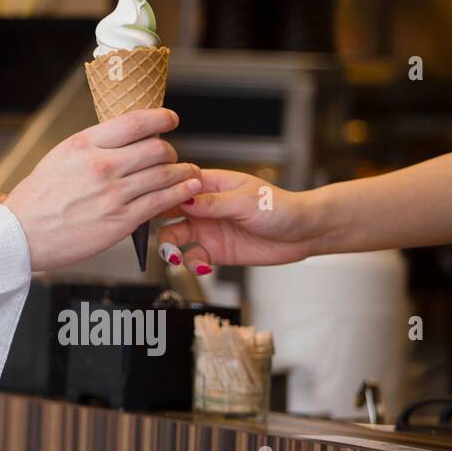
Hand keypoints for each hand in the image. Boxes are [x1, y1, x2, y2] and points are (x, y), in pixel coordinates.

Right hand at [3, 108, 200, 270]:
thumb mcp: (60, 158)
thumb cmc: (37, 199)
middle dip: (170, 150)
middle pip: (156, 148)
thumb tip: (124, 139)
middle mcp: (100, 166)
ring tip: (188, 172)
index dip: (161, 117)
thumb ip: (93, 147)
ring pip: (164, 174)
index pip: (134, 122)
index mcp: (83, 145)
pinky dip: (181, 193)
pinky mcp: (121, 220)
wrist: (22, 235)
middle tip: (171, 154)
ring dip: (183, 171)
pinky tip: (188, 190)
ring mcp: (113, 194)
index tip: (170, 119)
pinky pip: (161, 202)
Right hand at [156, 169, 318, 274]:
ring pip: (173, 236)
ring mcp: (207, 229)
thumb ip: (213, 203)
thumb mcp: (245, 201)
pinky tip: (201, 266)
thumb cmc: (280, 207)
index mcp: (208, 185)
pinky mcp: (215, 251)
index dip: (158, 192)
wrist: (304, 233)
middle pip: (166, 211)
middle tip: (149, 232)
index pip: (173, 185)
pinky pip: (191, 258)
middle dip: (154, 221)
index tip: (147, 202)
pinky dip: (190, 264)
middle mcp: (203, 207)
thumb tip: (183, 199)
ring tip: (174, 255)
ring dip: (169, 247)